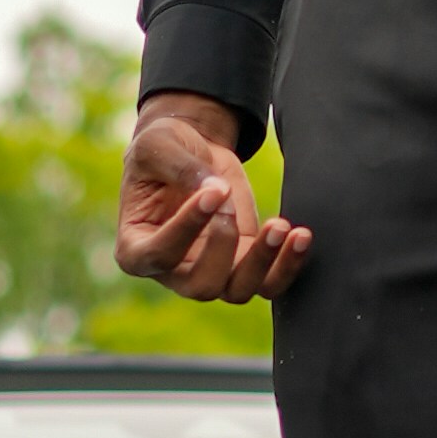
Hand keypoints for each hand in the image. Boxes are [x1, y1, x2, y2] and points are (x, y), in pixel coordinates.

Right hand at [115, 95, 311, 301]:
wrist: (194, 151)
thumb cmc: (164, 150)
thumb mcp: (158, 146)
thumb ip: (180, 167)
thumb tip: (215, 192)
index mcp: (136, 247)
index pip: (160, 254)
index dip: (187, 228)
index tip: (213, 191)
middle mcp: (172, 272)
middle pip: (201, 287)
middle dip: (223, 249)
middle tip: (231, 203)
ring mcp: (210, 272)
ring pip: (238, 291)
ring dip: (263, 262)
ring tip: (281, 225)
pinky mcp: (244, 263)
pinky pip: (269, 283)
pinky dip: (288, 265)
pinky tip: (300, 235)